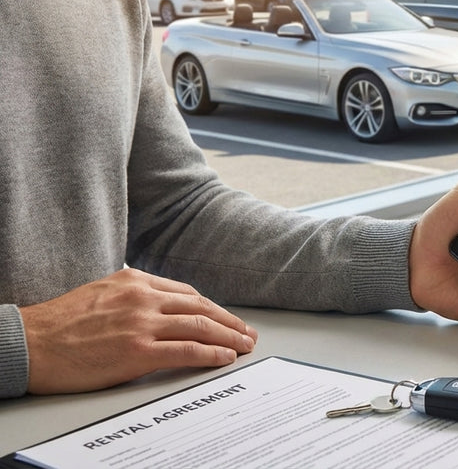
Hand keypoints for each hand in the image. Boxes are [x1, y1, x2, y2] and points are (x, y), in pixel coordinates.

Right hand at [20, 269, 256, 393]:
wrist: (28, 343)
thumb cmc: (58, 324)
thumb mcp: (100, 293)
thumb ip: (132, 296)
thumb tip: (159, 307)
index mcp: (134, 280)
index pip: (186, 294)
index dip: (212, 308)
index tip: (225, 318)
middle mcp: (143, 297)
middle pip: (201, 308)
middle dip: (229, 322)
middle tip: (247, 333)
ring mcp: (142, 324)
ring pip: (201, 327)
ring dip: (229, 338)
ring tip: (244, 346)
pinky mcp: (138, 351)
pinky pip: (187, 351)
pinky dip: (211, 354)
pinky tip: (224, 358)